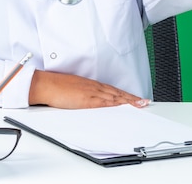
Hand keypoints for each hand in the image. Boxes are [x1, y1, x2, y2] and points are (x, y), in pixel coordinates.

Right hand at [28, 70, 149, 108]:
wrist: (47, 84)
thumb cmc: (57, 86)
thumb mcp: (73, 88)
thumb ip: (83, 93)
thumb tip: (89, 99)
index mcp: (91, 84)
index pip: (112, 90)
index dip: (125, 94)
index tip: (135, 97)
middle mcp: (94, 87)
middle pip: (117, 93)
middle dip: (131, 97)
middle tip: (144, 101)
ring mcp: (91, 93)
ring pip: (114, 97)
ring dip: (128, 101)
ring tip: (140, 104)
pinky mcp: (86, 100)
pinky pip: (104, 103)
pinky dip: (115, 105)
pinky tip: (123, 107)